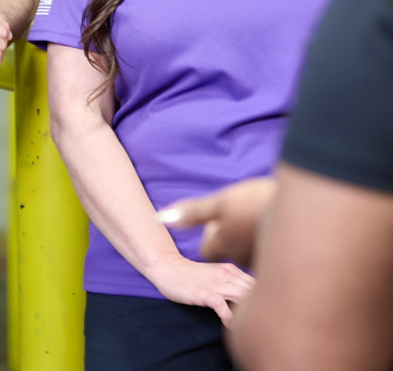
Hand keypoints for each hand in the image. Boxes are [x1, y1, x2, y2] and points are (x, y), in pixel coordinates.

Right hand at [145, 254, 255, 326]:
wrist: (168, 267)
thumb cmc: (192, 274)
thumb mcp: (216, 273)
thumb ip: (232, 281)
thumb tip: (249, 296)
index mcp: (231, 269)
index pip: (256, 284)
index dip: (265, 296)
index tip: (267, 308)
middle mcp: (226, 274)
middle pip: (254, 290)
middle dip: (261, 304)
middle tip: (263, 319)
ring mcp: (215, 284)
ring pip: (242, 296)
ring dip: (248, 311)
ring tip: (251, 325)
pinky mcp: (204, 293)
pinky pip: (223, 306)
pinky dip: (230, 317)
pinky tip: (231, 325)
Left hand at [157, 178, 276, 267]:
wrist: (304, 207)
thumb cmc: (256, 202)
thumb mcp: (220, 202)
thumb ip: (192, 213)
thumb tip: (161, 218)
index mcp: (223, 246)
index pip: (207, 249)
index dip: (212, 233)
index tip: (224, 217)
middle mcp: (241, 260)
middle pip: (230, 252)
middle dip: (234, 237)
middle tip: (246, 216)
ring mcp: (264, 263)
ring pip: (250, 253)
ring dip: (253, 239)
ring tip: (263, 219)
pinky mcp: (285, 262)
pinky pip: (270, 256)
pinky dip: (271, 242)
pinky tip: (277, 226)